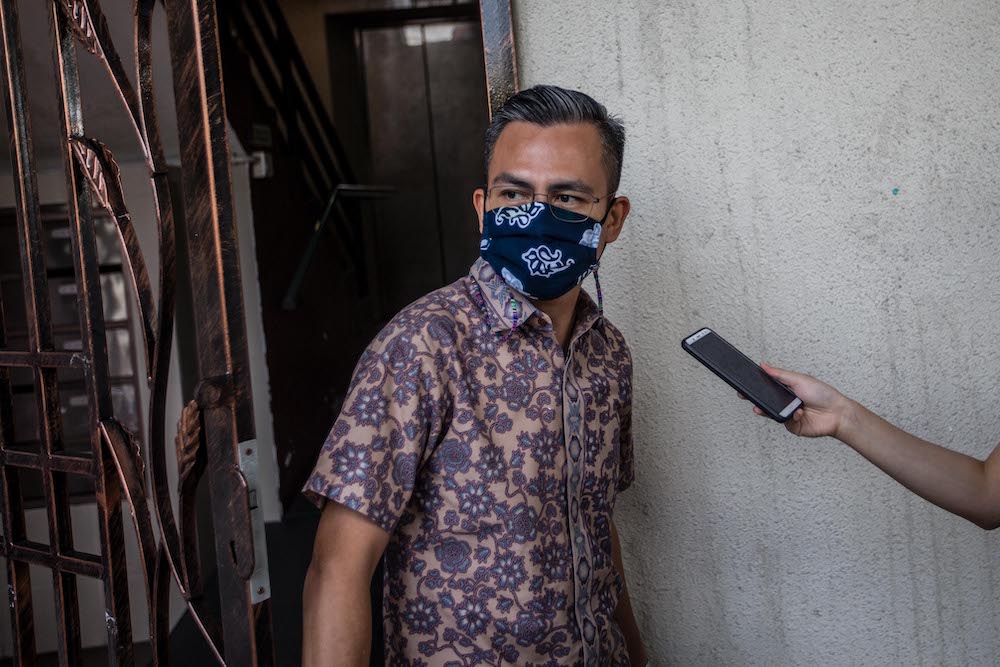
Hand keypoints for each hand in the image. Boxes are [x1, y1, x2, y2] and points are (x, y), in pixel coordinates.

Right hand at [739, 363, 853, 438]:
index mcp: (788, 389)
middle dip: (756, 399)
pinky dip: (790, 417)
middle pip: (766, 400)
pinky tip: (799, 413)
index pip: (768, 387)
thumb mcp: (799, 379)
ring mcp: (789, 414)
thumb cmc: (823, 394)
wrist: (837, 413)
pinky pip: (784, 422)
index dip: (757, 386)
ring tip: (761, 407)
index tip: (745, 385)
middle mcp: (787, 401)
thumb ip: (779, 374)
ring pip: (771, 413)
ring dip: (767, 409)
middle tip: (744, 396)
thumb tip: (764, 365)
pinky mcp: (792, 426)